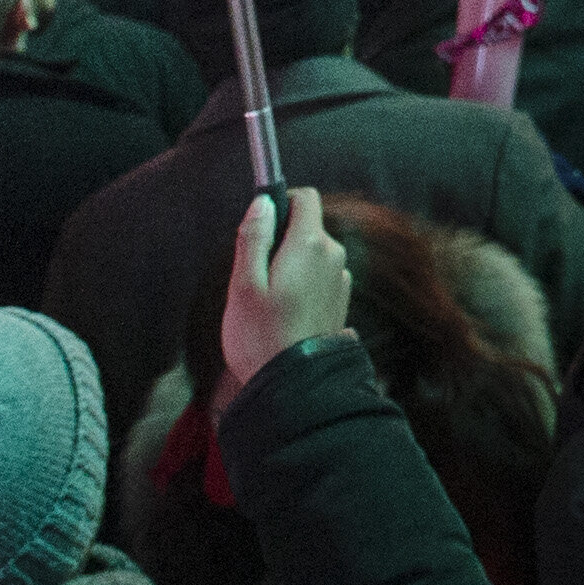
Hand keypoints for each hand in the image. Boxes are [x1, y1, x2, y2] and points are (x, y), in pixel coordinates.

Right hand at [222, 185, 352, 404]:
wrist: (294, 386)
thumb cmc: (262, 337)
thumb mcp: (243, 284)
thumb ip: (254, 237)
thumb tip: (263, 203)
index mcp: (311, 245)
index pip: (305, 198)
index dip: (281, 202)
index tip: (260, 224)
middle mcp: (334, 257)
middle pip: (307, 227)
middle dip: (280, 241)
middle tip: (254, 276)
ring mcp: (340, 281)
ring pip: (312, 255)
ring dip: (290, 266)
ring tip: (267, 302)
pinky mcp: (339, 302)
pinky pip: (318, 278)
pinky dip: (301, 286)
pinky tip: (283, 314)